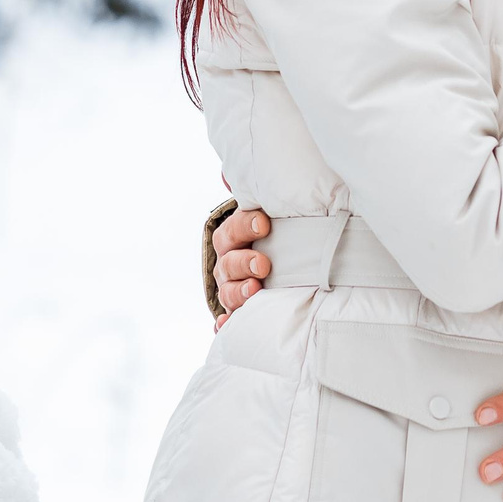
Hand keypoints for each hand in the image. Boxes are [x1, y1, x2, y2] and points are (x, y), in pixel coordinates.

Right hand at [211, 206, 270, 328]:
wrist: (275, 264)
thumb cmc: (276, 237)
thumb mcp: (272, 217)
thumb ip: (264, 198)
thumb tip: (234, 174)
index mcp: (234, 238)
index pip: (231, 230)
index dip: (245, 226)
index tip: (264, 224)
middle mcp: (228, 263)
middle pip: (227, 262)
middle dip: (243, 262)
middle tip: (264, 264)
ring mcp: (230, 288)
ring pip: (226, 292)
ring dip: (238, 292)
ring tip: (254, 291)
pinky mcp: (237, 312)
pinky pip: (226, 321)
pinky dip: (226, 324)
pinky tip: (227, 326)